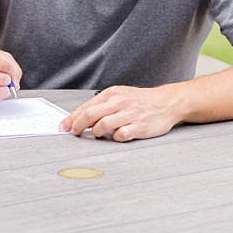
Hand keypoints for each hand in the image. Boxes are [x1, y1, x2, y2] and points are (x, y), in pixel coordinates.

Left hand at [59, 85, 184, 140]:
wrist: (167, 102)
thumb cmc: (141, 101)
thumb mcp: (121, 96)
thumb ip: (102, 106)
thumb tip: (80, 119)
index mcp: (113, 94)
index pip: (86, 107)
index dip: (72, 119)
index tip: (64, 127)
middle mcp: (120, 102)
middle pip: (90, 115)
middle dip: (79, 127)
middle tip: (76, 134)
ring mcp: (130, 114)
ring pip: (103, 126)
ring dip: (97, 133)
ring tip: (100, 135)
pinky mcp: (140, 126)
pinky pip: (121, 135)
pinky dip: (115, 138)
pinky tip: (118, 136)